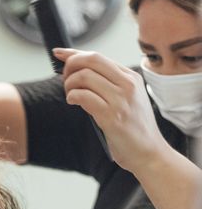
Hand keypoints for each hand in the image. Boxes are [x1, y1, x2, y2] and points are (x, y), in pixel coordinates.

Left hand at [54, 48, 169, 173]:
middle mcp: (128, 85)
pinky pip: (83, 96)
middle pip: (90, 60)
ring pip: (84, 76)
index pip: (97, 56)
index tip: (59, 53)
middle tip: (65, 79)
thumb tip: (73, 65)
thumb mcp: (127, 97)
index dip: (74, 53)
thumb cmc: (132, 126)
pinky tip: (73, 102)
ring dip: (69, 84)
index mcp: (131, 77)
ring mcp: (121, 101)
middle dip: (70, 65)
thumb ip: (106, 81)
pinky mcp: (112, 117)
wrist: (149, 154)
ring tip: (70, 94)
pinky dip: (72, 96)